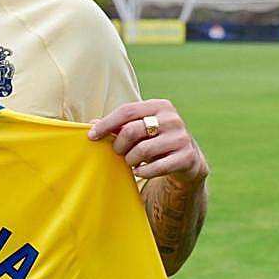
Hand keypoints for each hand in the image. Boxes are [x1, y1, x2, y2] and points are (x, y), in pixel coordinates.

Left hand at [88, 99, 208, 187]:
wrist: (188, 160)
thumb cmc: (155, 140)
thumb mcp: (140, 129)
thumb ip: (119, 125)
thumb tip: (91, 123)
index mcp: (160, 106)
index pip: (127, 111)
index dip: (106, 123)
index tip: (91, 136)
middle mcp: (172, 119)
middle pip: (132, 131)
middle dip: (119, 145)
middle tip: (118, 152)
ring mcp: (182, 138)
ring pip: (142, 151)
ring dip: (130, 159)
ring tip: (131, 161)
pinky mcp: (187, 157)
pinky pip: (156, 167)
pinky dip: (142, 171)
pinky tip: (139, 171)